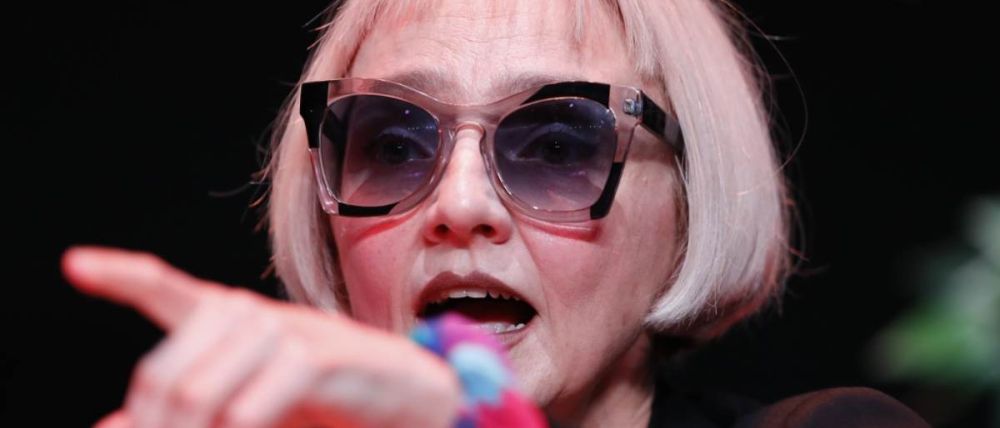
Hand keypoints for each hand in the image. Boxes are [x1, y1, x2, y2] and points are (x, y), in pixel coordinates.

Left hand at [62, 246, 460, 427]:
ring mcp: (299, 334)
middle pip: (170, 368)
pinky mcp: (334, 358)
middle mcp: (261, 320)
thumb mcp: (252, 415)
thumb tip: (112, 426)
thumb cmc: (334, 411)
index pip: (175, 292)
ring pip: (207, 388)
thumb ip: (190, 416)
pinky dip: (245, 423)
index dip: (125, 276)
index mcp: (239, 328)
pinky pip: (267, 392)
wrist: (421, 403)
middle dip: (155, 425)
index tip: (77, 264)